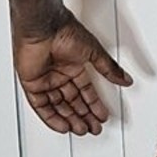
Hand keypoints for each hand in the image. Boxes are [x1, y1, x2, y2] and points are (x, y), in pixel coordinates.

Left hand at [13, 9, 132, 135]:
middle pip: (72, 101)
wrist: (44, 27)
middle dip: (84, 116)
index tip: (102, 116)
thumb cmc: (65, 31)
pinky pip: (41, 106)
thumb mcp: (94, 53)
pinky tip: (62, 126)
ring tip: (81, 130)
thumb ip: (109, 69)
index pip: (85, 91)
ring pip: (58, 106)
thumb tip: (125, 79)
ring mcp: (45, 79)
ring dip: (70, 119)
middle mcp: (58, 74)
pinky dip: (51, 118)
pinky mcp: (31, 83)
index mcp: (73, 66)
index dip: (94, 105)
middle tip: (93, 128)